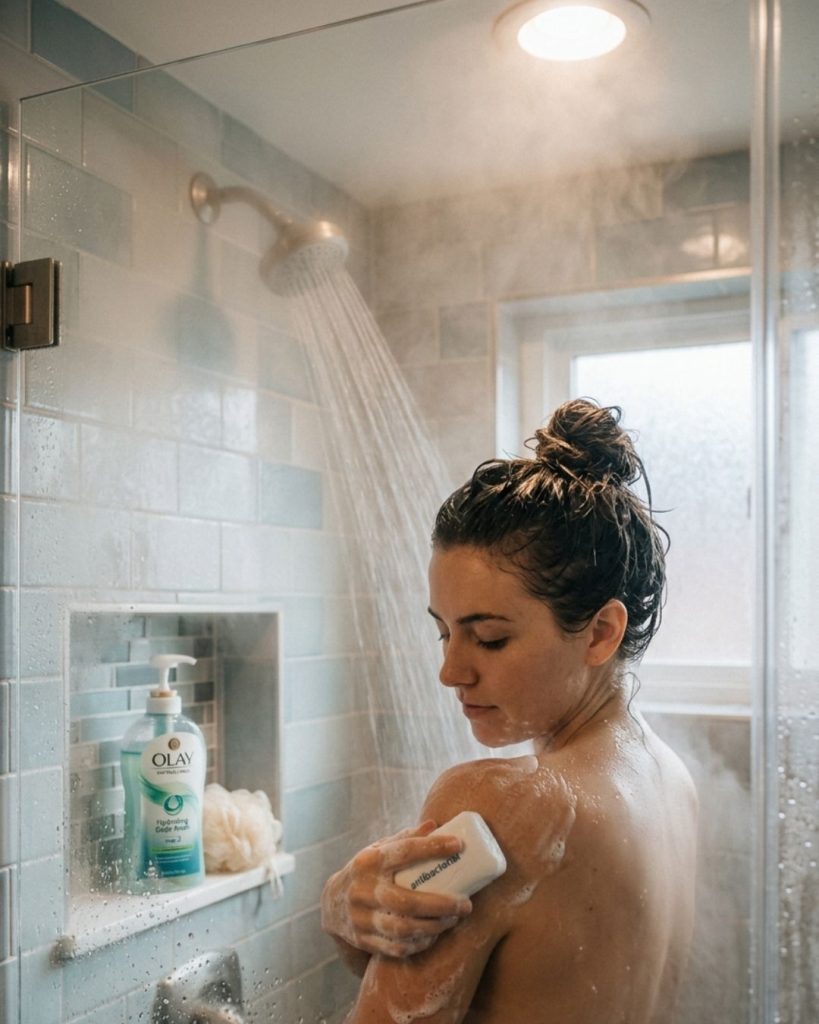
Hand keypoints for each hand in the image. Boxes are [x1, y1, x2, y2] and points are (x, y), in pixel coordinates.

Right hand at [321, 820, 472, 957]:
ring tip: (454, 920)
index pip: (404, 851)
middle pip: (407, 901)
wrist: (331, 903)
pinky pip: (396, 947)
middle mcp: (363, 889)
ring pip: (403, 929)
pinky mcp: (364, 940)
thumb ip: (405, 839)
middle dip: (441, 905)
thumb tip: (435, 824)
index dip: (433, 847)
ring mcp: (361, 918)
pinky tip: (434, 935)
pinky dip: (419, 944)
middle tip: (466, 904)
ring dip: (434, 927)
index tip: (459, 845)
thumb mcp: (379, 850)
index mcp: (370, 861)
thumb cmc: (367, 871)